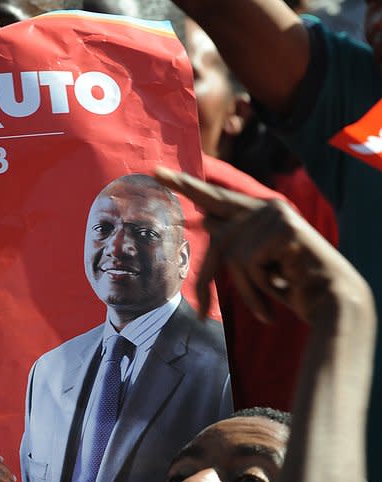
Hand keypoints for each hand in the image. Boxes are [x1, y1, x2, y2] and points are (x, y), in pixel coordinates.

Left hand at [154, 166, 370, 326]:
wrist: (330, 300)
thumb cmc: (292, 285)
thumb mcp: (256, 263)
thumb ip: (235, 242)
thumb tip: (207, 220)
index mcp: (259, 213)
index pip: (219, 198)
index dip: (189, 187)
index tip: (158, 172)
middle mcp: (266, 207)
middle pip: (214, 216)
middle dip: (185, 190)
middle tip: (155, 171)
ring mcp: (275, 215)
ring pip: (230, 255)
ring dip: (245, 289)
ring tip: (264, 306)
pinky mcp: (284, 230)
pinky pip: (248, 264)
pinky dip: (257, 288)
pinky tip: (281, 288)